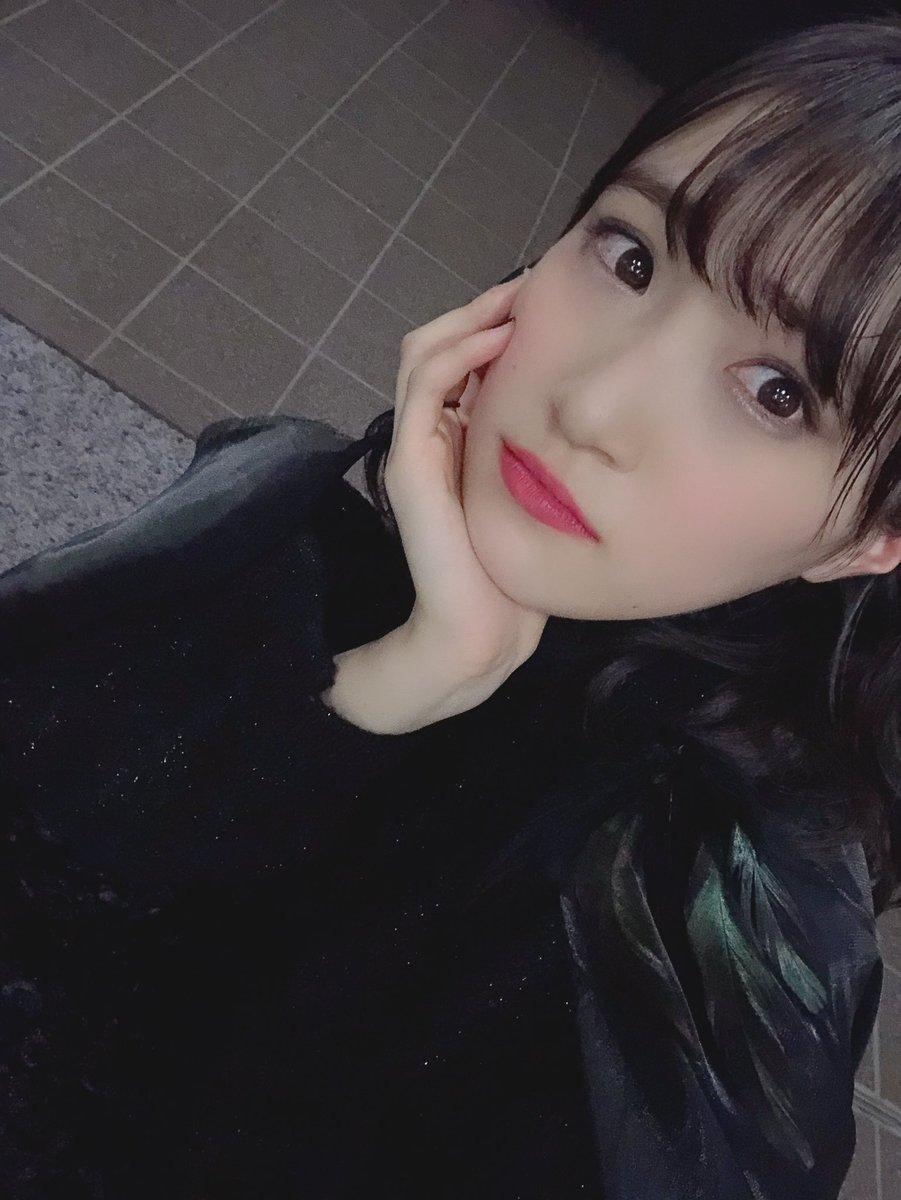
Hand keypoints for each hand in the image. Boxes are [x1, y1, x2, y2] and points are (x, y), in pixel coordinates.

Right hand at [384, 271, 548, 679]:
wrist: (481, 628)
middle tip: (532, 287)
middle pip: (435, 344)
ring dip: (470, 317)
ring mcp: (413, 446)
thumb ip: (533, 446)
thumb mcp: (534, 490)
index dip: (493, 323)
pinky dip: (458, 352)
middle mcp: (427, 434)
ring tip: (519, 301)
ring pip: (424, 352)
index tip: (544, 302)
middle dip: (482, 308)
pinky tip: (500, 338)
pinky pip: (425, 385)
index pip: (459, 359)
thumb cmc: (514, 570)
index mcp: (452, 438)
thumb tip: (575, 399)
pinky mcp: (410, 462)